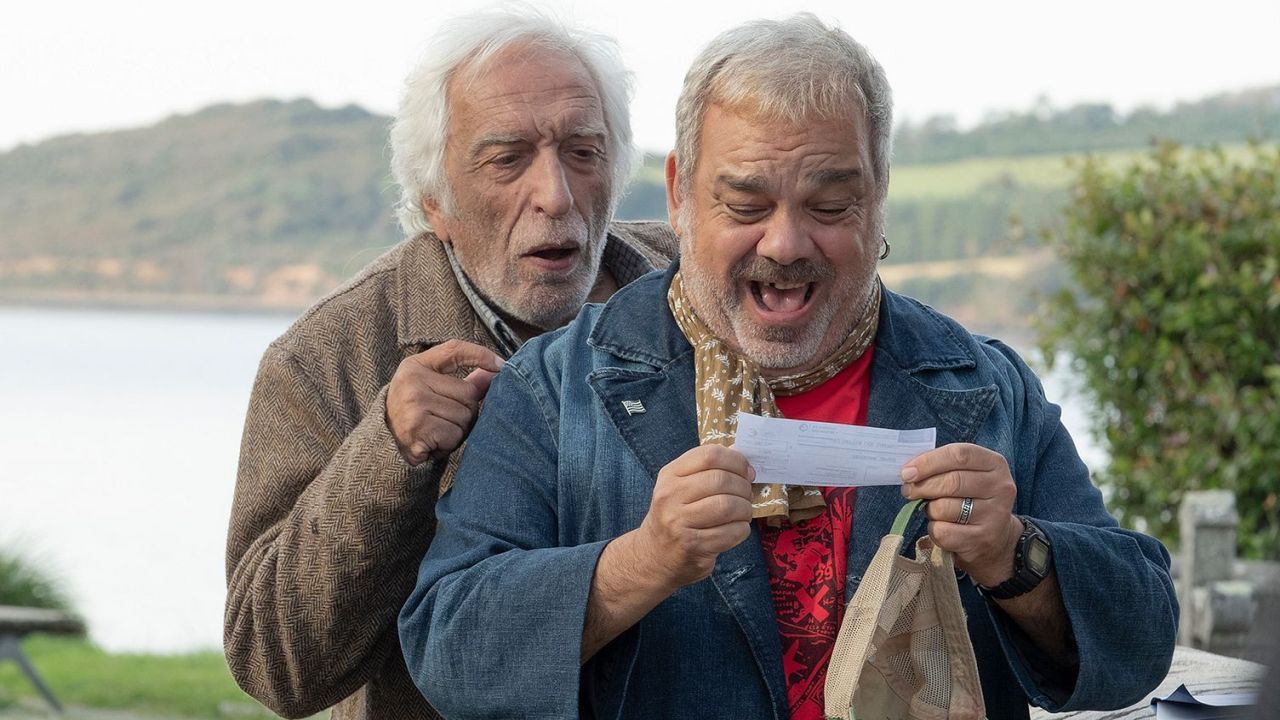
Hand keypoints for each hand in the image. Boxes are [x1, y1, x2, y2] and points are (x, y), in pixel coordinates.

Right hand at [386, 339, 503, 465]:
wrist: (383, 445)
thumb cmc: (413, 414)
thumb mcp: (431, 389)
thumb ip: (463, 380)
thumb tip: (496, 371)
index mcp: (415, 366)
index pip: (454, 350)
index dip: (481, 355)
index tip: (501, 365)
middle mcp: (412, 381)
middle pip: (469, 393)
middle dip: (466, 411)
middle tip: (444, 419)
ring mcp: (414, 404)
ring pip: (465, 416)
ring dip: (458, 430)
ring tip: (437, 430)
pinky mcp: (418, 427)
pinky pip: (455, 435)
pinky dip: (449, 443)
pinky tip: (433, 443)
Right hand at [634, 444, 755, 589]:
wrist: (655, 554)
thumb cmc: (676, 515)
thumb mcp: (681, 486)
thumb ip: (708, 469)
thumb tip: (740, 454)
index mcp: (670, 475)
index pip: (709, 455)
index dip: (736, 461)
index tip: (746, 471)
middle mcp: (670, 496)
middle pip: (721, 480)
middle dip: (743, 487)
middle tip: (747, 494)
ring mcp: (679, 522)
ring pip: (728, 506)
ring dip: (745, 508)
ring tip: (743, 512)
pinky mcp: (693, 546)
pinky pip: (731, 532)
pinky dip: (742, 529)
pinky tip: (736, 528)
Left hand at [900, 443, 1021, 586]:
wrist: (995, 536)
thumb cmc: (970, 498)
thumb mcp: (964, 474)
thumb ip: (940, 466)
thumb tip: (908, 471)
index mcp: (995, 463)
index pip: (959, 455)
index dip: (928, 462)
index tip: (906, 472)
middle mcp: (1000, 487)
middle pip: (951, 481)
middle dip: (922, 486)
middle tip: (908, 491)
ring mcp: (995, 515)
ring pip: (944, 508)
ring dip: (929, 509)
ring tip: (933, 510)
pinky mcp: (983, 539)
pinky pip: (943, 532)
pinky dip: (934, 529)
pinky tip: (942, 527)